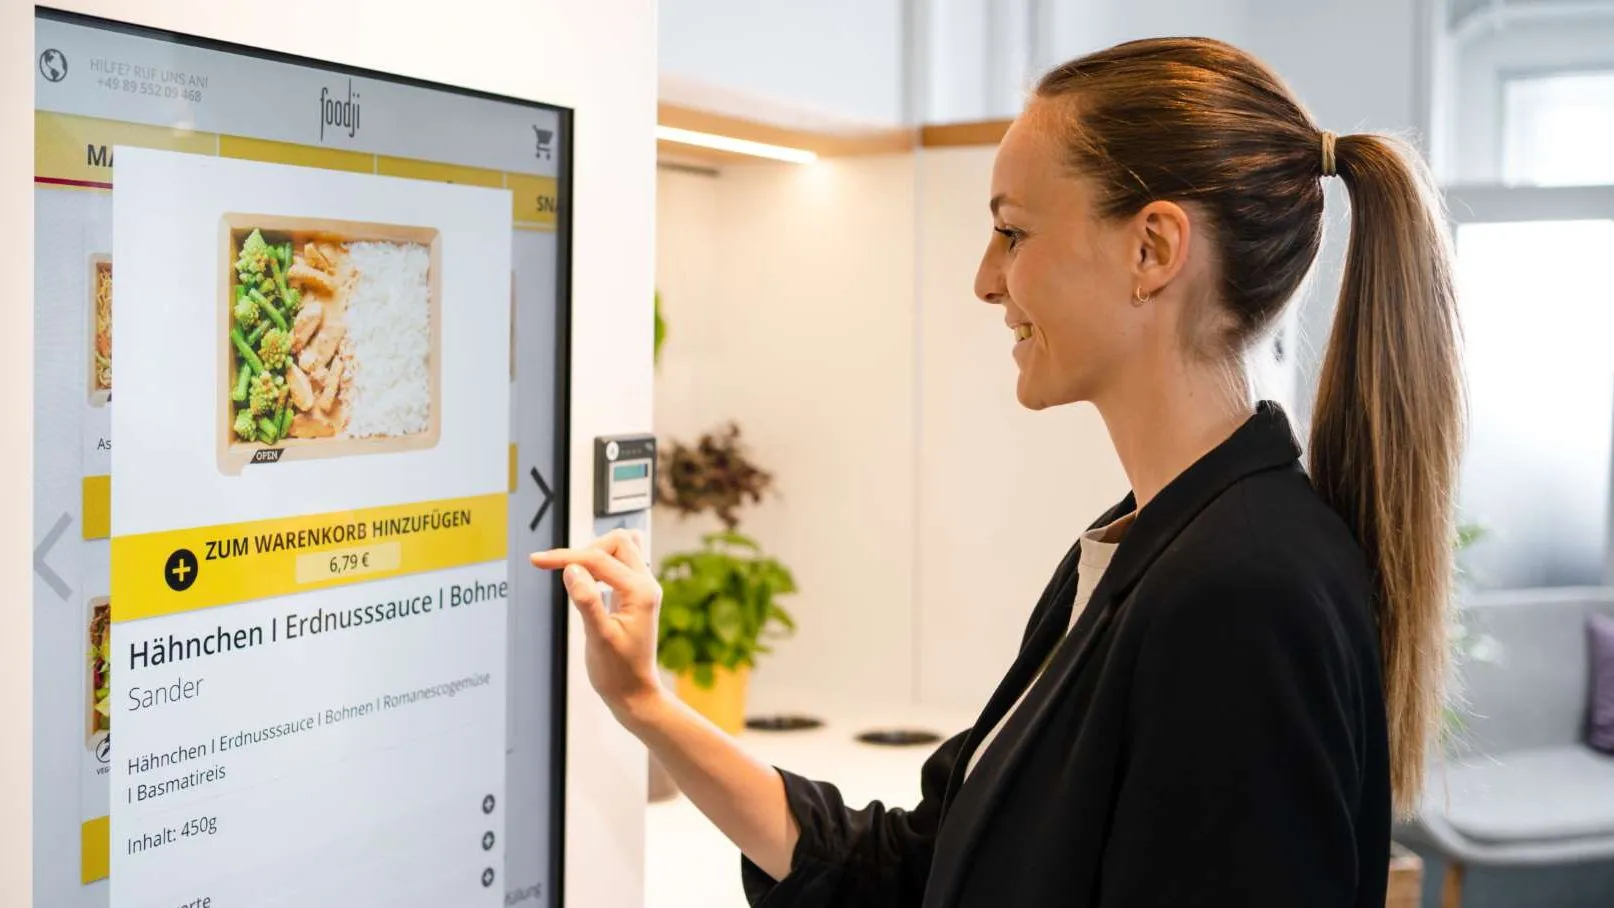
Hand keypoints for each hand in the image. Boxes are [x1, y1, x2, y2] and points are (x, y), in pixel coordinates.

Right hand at [530, 529, 663, 715]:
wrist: (634, 694)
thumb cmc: (618, 672)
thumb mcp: (598, 638)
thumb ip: (586, 601)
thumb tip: (572, 569)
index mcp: (641, 592)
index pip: (599, 559)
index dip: (565, 557)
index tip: (537, 560)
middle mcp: (646, 584)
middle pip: (618, 541)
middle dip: (586, 549)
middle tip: (564, 572)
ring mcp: (642, 588)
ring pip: (622, 548)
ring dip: (596, 553)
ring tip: (576, 575)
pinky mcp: (633, 595)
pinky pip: (619, 564)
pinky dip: (600, 565)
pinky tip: (586, 583)